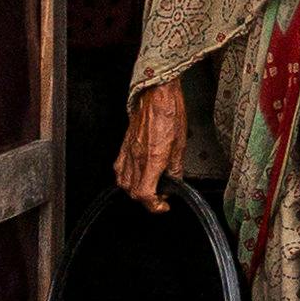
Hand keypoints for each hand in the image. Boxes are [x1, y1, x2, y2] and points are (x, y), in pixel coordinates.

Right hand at [115, 83, 189, 210]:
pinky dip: (125, 178)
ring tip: (149, 186)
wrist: (156, 95)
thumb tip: (174, 182)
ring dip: (135, 191)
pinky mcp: (124, 145)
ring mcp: (128, 152)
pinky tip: (135, 175)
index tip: (164, 204)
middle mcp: (138, 157)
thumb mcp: (181, 145)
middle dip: (147, 199)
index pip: (145, 194)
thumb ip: (176, 168)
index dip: (154, 205)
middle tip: (161, 194)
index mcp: (153, 158)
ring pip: (123, 183)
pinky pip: (118, 168)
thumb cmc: (170, 113)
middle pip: (133, 192)